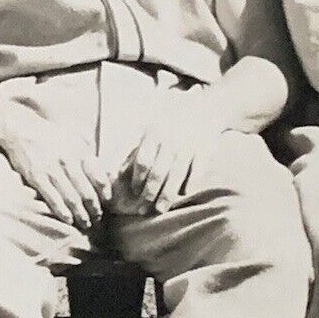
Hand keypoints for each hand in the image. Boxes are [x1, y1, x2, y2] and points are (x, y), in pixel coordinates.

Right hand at [0, 106, 109, 228]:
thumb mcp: (75, 138)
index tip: (106, 203)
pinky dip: (62, 211)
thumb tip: (104, 175)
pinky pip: (52, 198)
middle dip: (94, 209)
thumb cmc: (51, 136)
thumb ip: (88, 156)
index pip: (100, 178)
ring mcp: (52, 170)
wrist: (22, 129)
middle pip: (87, 192)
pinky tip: (68, 220)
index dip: (105, 194)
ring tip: (85, 224)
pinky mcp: (37, 177)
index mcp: (81, 151)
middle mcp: (69, 161)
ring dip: (80, 215)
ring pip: (72, 198)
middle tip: (97, 219)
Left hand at [120, 95, 221, 213]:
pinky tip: (183, 194)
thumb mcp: (148, 125)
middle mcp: (171, 140)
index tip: (135, 191)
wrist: (205, 108)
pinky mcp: (205, 150)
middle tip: (144, 209)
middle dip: (150, 193)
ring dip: (168, 195)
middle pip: (158, 172)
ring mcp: (189, 145)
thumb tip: (113, 166)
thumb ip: (131, 144)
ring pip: (177, 176)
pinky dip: (190, 184)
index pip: (143, 161)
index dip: (138, 178)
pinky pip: (197, 172)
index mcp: (154, 132)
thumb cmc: (169, 121)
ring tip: (160, 209)